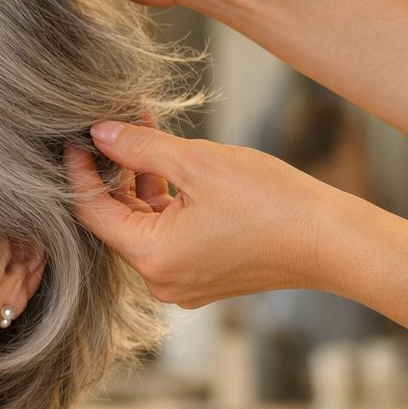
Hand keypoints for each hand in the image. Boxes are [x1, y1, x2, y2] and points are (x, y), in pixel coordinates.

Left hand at [66, 122, 351, 306]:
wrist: (331, 241)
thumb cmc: (272, 203)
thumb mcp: (199, 163)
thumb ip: (142, 148)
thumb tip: (100, 132)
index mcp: (152, 257)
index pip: (91, 212)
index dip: (78, 172)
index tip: (76, 137)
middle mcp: (159, 280)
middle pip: (115, 221)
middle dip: (113, 171)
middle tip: (112, 125)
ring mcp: (181, 282)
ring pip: (142, 226)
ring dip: (139, 182)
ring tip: (143, 132)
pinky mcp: (202, 277)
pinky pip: (168, 237)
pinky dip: (164, 203)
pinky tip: (169, 164)